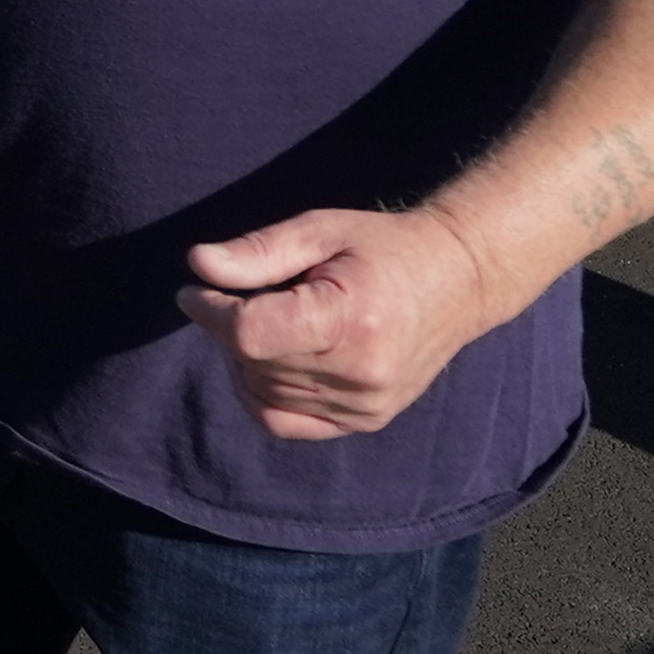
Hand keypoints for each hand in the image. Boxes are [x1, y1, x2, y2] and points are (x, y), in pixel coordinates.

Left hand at [178, 209, 506, 439]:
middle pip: (253, 363)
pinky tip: (268, 362)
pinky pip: (284, 423)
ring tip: (271, 320)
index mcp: (349, 318)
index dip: (210, 313)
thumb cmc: (383, 248)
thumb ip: (259, 252)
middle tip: (239, 295)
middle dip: (228, 329)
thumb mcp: (320, 231)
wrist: (457, 281)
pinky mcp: (365, 420)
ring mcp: (364, 404)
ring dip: (246, 359)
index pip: (250, 334)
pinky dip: (261, 395)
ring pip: (262, 393)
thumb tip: (198, 265)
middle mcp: (360, 371)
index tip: (195, 292)